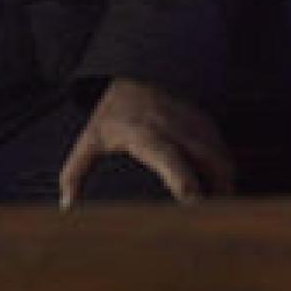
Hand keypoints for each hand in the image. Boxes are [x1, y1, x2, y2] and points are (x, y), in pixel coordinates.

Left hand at [58, 79, 233, 207]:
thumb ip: (74, 172)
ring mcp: (191, 121)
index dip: (183, 181)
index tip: (192, 203)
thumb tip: (66, 204)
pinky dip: (224, 168)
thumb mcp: (89, 139)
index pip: (169, 159)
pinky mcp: (202, 120)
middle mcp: (173, 127)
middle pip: (207, 159)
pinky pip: (221, 147)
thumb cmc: (111, 113)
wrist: (133, 73)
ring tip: (218, 207)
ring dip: (224, 181)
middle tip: (213, 216)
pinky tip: (218, 185)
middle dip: (216, 188)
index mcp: (145, 134)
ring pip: (219, 154)